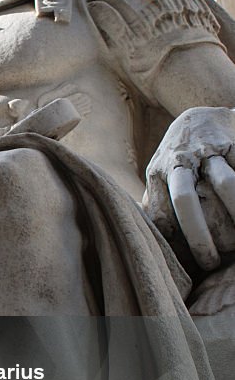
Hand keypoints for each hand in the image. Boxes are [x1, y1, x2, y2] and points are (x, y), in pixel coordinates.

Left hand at [143, 107, 234, 269]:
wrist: (200, 116)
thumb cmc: (177, 159)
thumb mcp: (159, 176)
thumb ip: (155, 204)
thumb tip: (152, 242)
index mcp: (157, 173)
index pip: (159, 212)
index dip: (170, 239)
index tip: (183, 261)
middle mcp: (178, 161)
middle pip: (186, 200)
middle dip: (198, 235)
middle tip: (210, 262)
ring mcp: (207, 151)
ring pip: (226, 185)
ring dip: (234, 215)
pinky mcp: (231, 143)